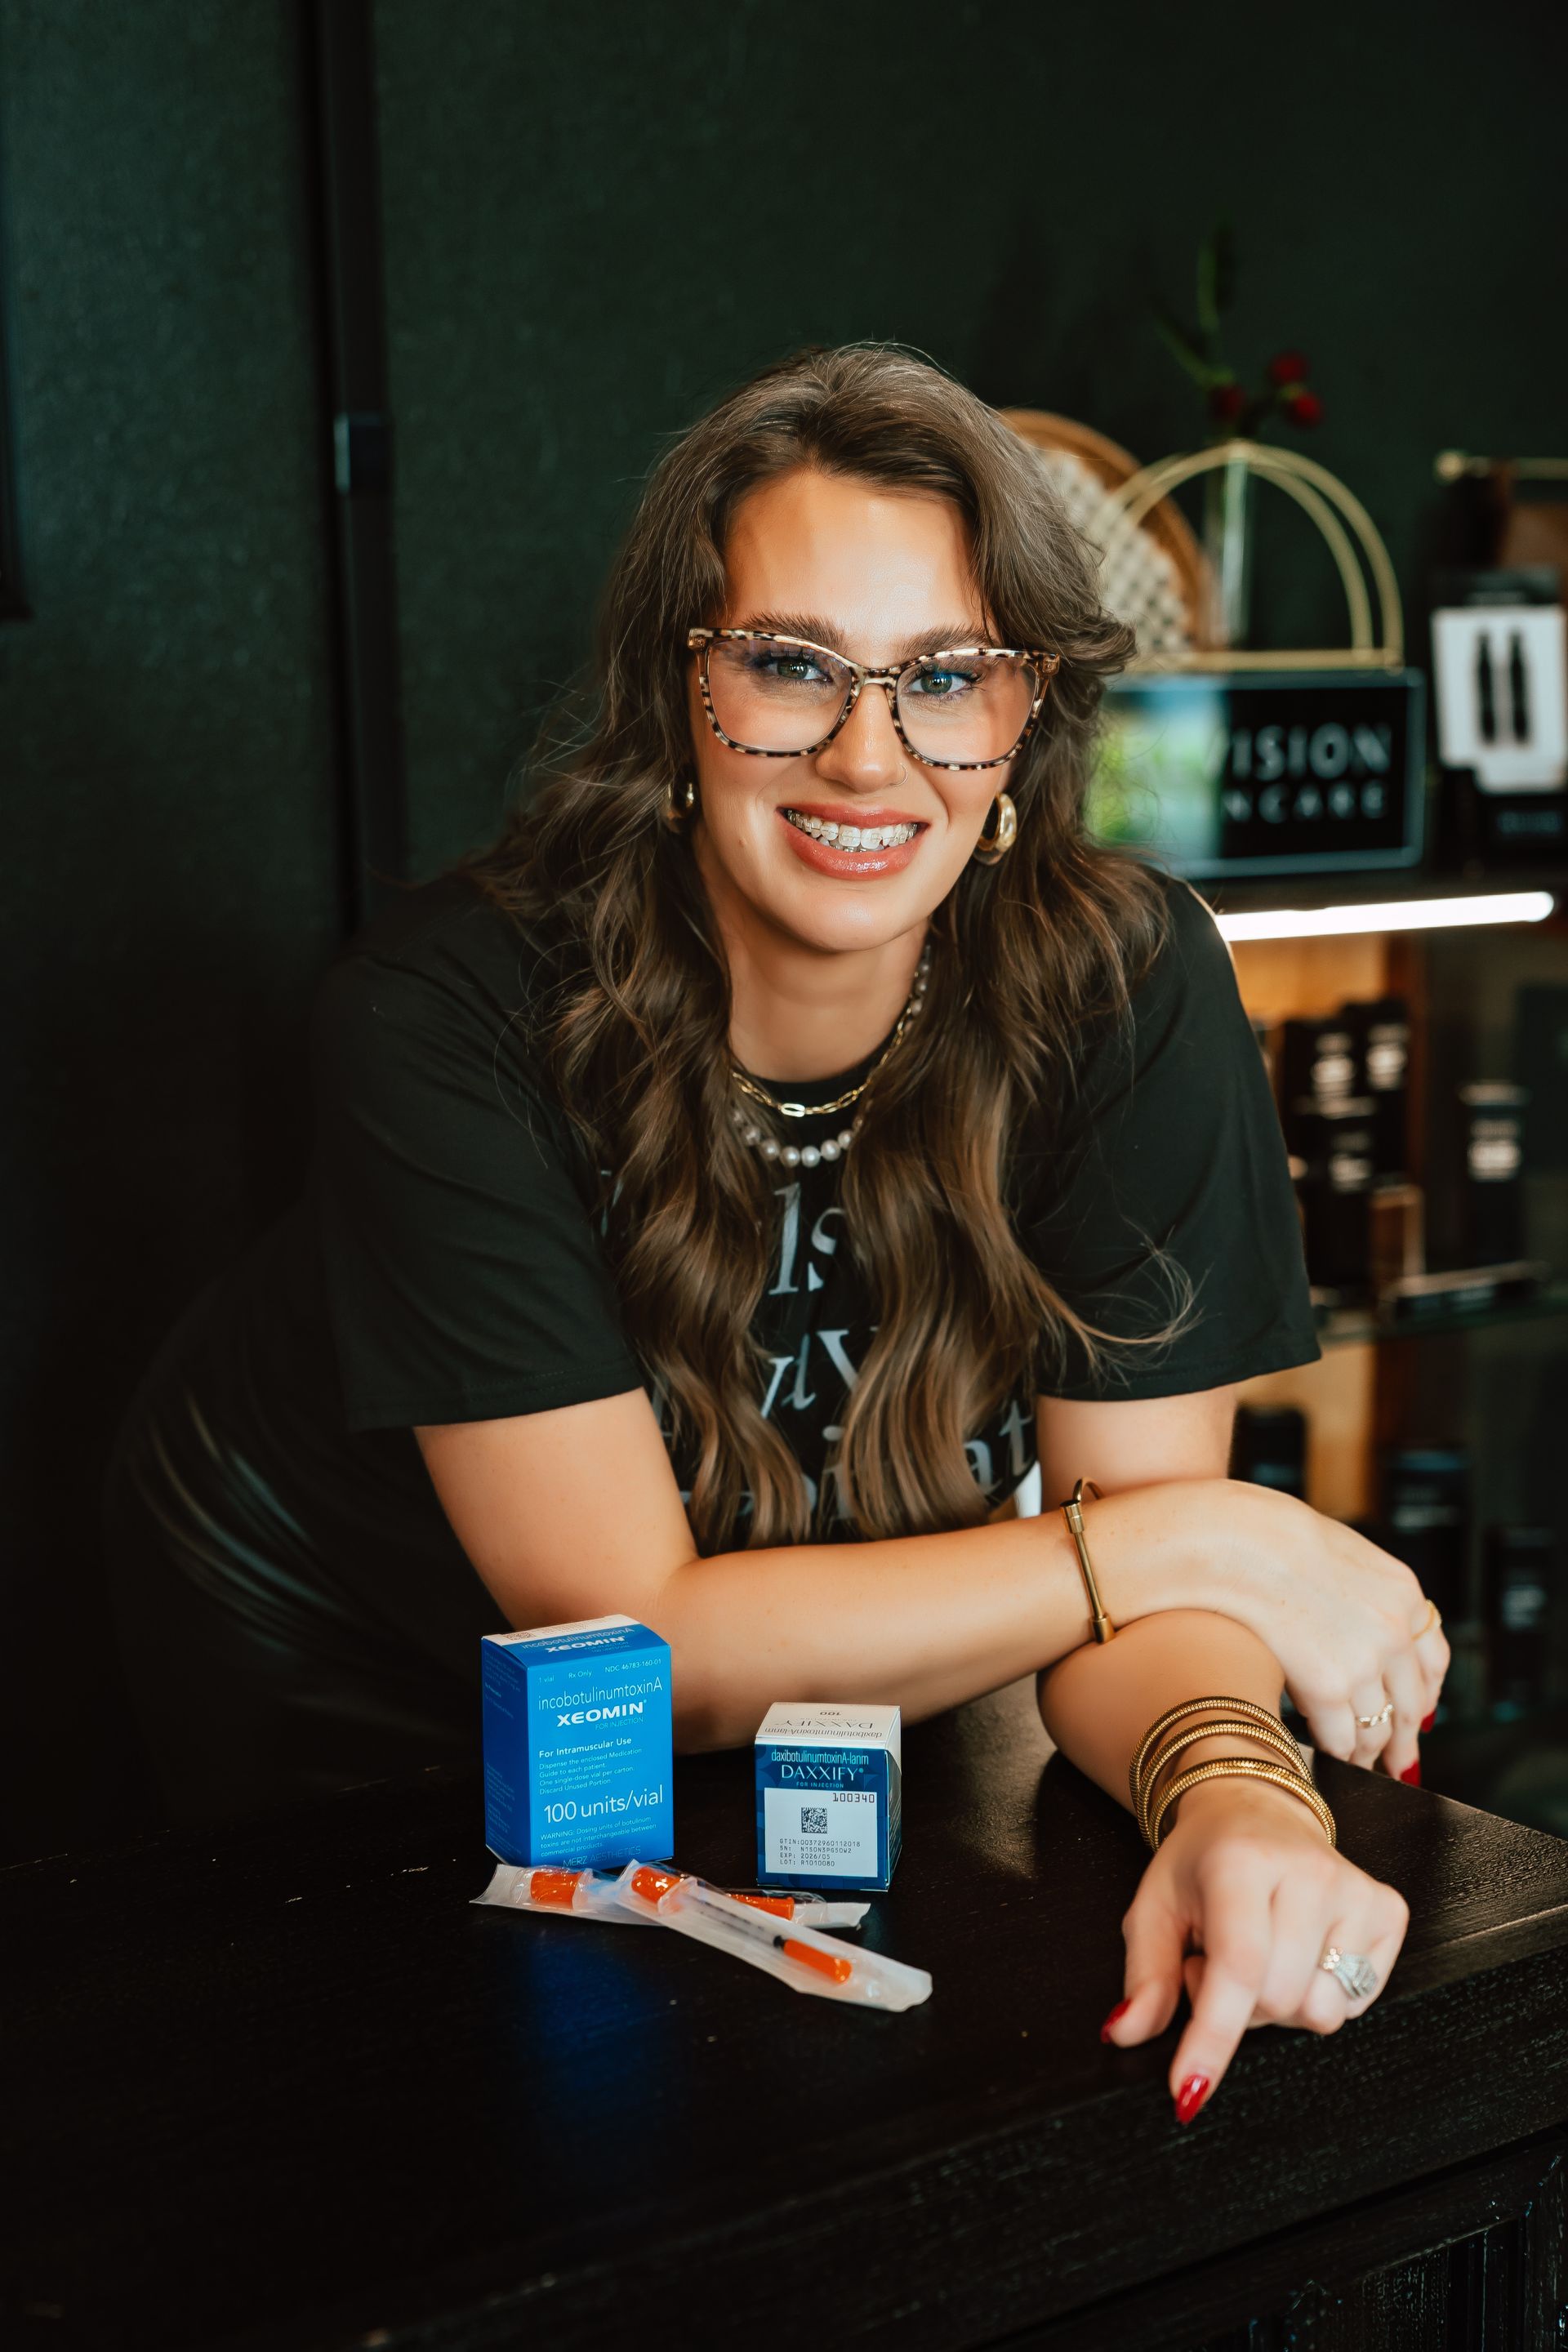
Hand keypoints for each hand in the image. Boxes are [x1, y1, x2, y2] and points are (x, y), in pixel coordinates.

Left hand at [1101, 1776, 1409, 2121]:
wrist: (1256, 1809)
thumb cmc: (1202, 1864)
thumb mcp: (1155, 1908)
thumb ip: (1144, 1977)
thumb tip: (1125, 2034)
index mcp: (1240, 1862)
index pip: (1236, 1968)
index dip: (1213, 2038)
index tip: (1189, 2092)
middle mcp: (1308, 1871)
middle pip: (1278, 2001)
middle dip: (1239, 2006)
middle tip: (1219, 1960)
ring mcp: (1356, 1889)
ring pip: (1320, 2011)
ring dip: (1281, 2005)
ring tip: (1261, 1954)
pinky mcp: (1389, 1909)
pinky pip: (1358, 2002)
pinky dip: (1322, 1995)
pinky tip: (1301, 1953)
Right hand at [1173, 1479, 1449, 1771]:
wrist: (1237, 1541)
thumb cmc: (1269, 1537)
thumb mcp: (1339, 1553)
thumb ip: (1363, 1593)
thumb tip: (1355, 1627)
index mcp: (1404, 1593)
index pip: (1434, 1660)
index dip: (1427, 1696)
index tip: (1421, 1718)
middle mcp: (1395, 1630)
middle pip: (1411, 1704)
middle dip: (1405, 1740)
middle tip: (1401, 1764)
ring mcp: (1365, 1661)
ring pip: (1378, 1728)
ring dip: (1369, 1753)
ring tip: (1360, 1767)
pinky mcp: (1329, 1687)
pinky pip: (1342, 1738)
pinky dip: (1337, 1754)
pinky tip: (1328, 1760)